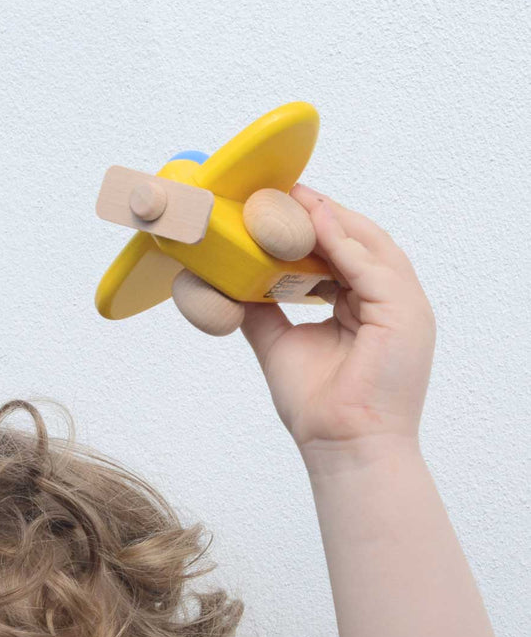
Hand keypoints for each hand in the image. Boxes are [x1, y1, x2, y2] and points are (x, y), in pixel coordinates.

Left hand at [239, 183, 435, 471]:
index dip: (314, 228)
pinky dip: (343, 243)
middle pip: (360, 243)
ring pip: (370, 246)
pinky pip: (373, 267)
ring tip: (296, 197)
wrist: (340, 446)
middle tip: (285, 190)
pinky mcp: (406, 315)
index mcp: (367, 307)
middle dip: (323, 214)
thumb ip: (263, 309)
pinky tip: (314, 224)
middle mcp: (390, 302)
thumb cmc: (318, 405)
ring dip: (332, 219)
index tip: (279, 206)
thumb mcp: (280, 342)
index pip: (344, 254)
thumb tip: (230, 283)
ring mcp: (404, 307)